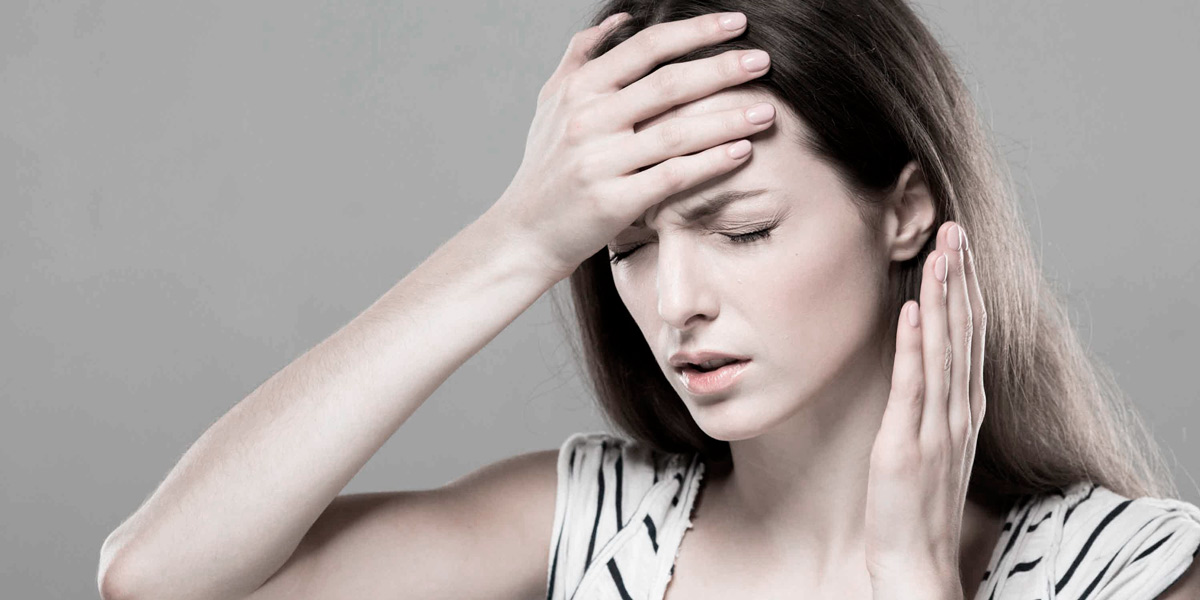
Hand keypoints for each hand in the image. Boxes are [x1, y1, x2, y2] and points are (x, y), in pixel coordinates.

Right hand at [488, 11, 775, 280]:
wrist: (525, 234)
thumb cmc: (546, 168)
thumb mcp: (552, 105)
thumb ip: (582, 56)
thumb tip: (622, 19)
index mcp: (578, 90)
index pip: (645, 48)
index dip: (694, 31)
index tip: (736, 24)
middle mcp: (587, 121)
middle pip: (667, 84)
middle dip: (721, 69)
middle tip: (763, 62)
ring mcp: (599, 162)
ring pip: (676, 132)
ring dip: (728, 118)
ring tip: (766, 110)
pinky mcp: (613, 202)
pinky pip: (673, 176)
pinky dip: (711, 162)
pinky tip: (743, 151)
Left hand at [864, 221, 987, 599]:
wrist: (915, 557)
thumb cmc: (918, 500)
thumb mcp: (933, 440)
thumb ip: (933, 399)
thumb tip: (923, 357)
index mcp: (964, 408)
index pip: (970, 335)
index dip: (966, 288)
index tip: (958, 246)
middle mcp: (958, 410)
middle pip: (964, 332)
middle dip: (959, 278)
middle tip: (953, 229)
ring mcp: (936, 426)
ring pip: (945, 349)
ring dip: (943, 297)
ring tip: (940, 252)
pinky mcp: (908, 442)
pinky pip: (914, 385)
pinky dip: (917, 345)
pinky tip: (915, 309)